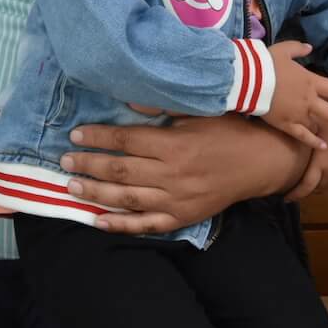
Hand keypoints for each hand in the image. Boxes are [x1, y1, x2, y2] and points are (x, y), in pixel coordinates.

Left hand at [61, 111, 306, 234]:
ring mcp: (177, 199)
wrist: (263, 161)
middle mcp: (173, 173)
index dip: (98, 137)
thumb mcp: (199, 111)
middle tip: (64, 161)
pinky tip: (98, 221)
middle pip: (120, 171)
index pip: (126, 140)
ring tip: (71, 186)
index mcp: (175, 143)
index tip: (76, 134)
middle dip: (88, 166)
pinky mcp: (183, 216)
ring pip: (127, 199)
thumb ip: (163, 108)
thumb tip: (127, 102)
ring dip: (96, 194)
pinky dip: (121, 225)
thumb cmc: (230, 130)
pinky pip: (147, 225)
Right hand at [262, 42, 327, 149]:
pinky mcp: (286, 124)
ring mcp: (298, 113)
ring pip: (319, 125)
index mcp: (311, 82)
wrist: (249, 80)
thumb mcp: (283, 50)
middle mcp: (309, 100)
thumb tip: (309, 47)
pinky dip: (313, 141)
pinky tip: (322, 146)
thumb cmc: (266, 64)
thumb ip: (298, 48)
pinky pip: (302, 135)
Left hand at [286, 96, 327, 201]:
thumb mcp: (316, 126)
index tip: (286, 199)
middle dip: (306, 191)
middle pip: (317, 188)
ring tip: (310, 182)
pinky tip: (326, 175)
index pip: (306, 187)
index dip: (296, 195)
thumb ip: (303, 136)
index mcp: (321, 163)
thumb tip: (286, 135)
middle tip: (295, 188)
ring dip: (319, 187)